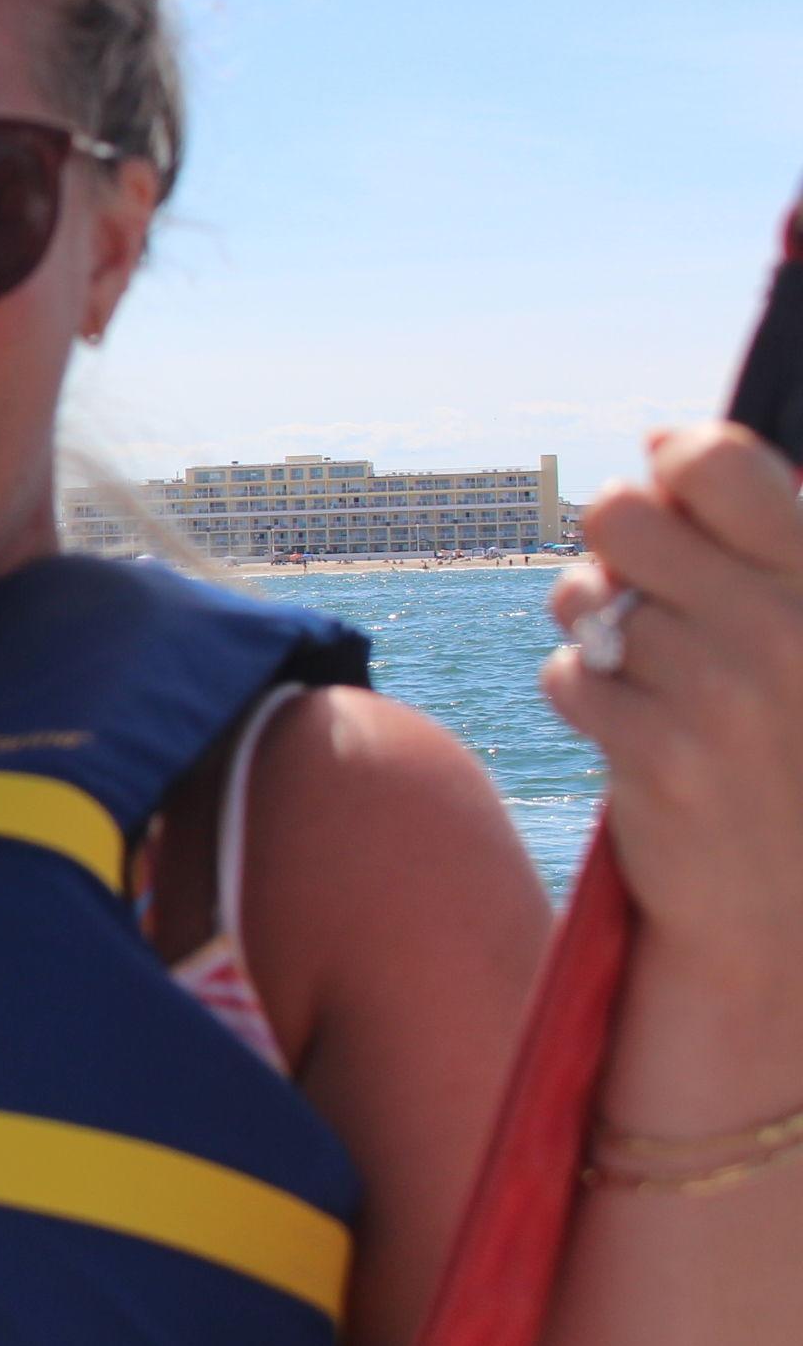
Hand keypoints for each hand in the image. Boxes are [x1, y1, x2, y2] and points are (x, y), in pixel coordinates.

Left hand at [547, 422, 802, 1084]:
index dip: (675, 464)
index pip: (720, 462)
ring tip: (651, 671)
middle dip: (617, 547)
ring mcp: (721, 697)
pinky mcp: (658, 757)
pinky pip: (566, 674)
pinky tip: (638, 730)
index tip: (675, 494)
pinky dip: (586, 696)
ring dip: (597, 629)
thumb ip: (757, 533)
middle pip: (621, 515)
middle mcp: (784, 632)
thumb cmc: (799, 741)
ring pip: (584, 597)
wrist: (793, 904)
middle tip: (646, 593)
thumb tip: (663, 440)